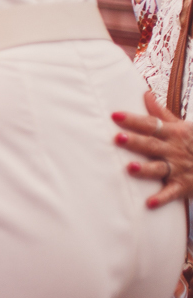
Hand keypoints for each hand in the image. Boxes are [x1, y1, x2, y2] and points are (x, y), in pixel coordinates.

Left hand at [112, 92, 192, 207]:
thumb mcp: (182, 126)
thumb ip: (161, 113)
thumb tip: (145, 94)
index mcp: (172, 133)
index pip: (150, 124)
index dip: (133, 120)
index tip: (115, 115)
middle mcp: (173, 150)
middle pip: (151, 145)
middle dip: (135, 142)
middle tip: (117, 138)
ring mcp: (178, 169)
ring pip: (159, 168)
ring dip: (145, 169)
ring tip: (129, 168)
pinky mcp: (183, 186)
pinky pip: (171, 193)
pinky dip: (161, 198)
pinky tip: (149, 203)